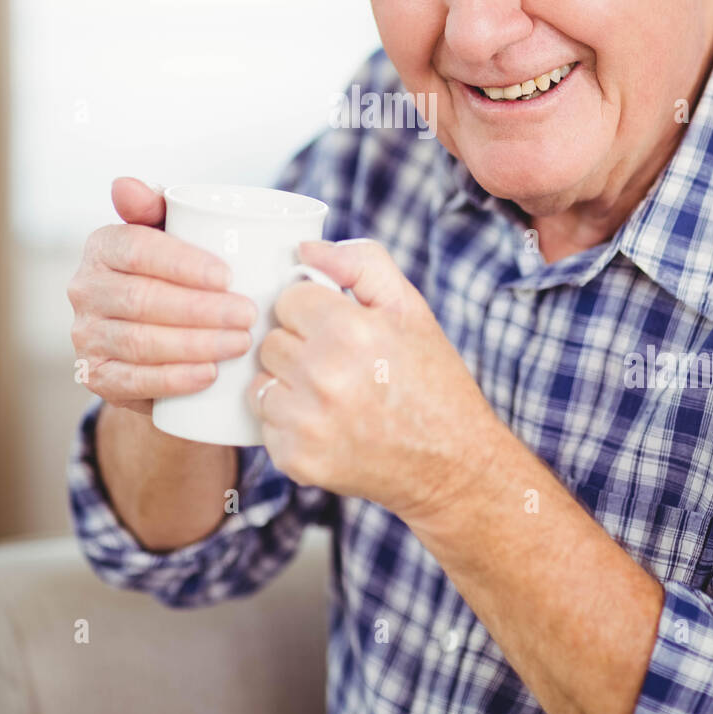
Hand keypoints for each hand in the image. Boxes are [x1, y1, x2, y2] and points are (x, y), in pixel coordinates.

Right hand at [68, 177, 256, 414]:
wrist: (151, 328)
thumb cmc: (171, 269)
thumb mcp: (168, 231)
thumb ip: (155, 202)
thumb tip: (124, 185)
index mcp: (102, 247)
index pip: (138, 250)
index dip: (182, 263)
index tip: (228, 276)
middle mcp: (85, 290)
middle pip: (144, 300)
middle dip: (201, 309)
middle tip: (247, 314)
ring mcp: (87, 336)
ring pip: (141, 342)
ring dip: (196, 345)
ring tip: (241, 341)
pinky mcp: (97, 377)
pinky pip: (134, 382)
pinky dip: (175, 380)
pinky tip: (209, 373)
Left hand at [246, 238, 503, 521]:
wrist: (451, 463)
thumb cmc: (431, 379)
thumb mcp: (409, 308)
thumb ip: (361, 263)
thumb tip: (305, 250)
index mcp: (349, 331)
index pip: (289, 299)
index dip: (314, 311)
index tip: (338, 329)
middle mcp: (322, 377)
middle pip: (271, 341)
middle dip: (300, 347)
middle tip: (340, 365)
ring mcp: (306, 423)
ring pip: (261, 382)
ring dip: (288, 386)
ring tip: (333, 396)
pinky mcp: (296, 459)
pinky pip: (266, 424)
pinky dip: (289, 424)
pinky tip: (327, 425)